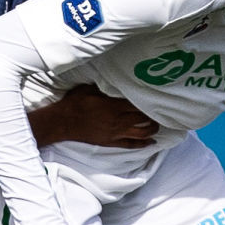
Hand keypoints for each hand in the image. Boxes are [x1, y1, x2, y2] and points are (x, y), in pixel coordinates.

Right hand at [30, 85, 157, 149]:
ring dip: (152, 130)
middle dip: (154, 116)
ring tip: (157, 126)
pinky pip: (130, 145)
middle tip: (161, 111)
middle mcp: (118, 120)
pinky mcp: (111, 142)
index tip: (156, 98)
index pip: (137, 104)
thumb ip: (105, 85)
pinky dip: (143, 144)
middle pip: (143, 119)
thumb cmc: (75, 102)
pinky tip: (151, 142)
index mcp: (113, 105)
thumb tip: (116, 79)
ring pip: (141, 133)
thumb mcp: (89, 88)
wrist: (63, 122)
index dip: (148, 102)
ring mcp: (115, 133)